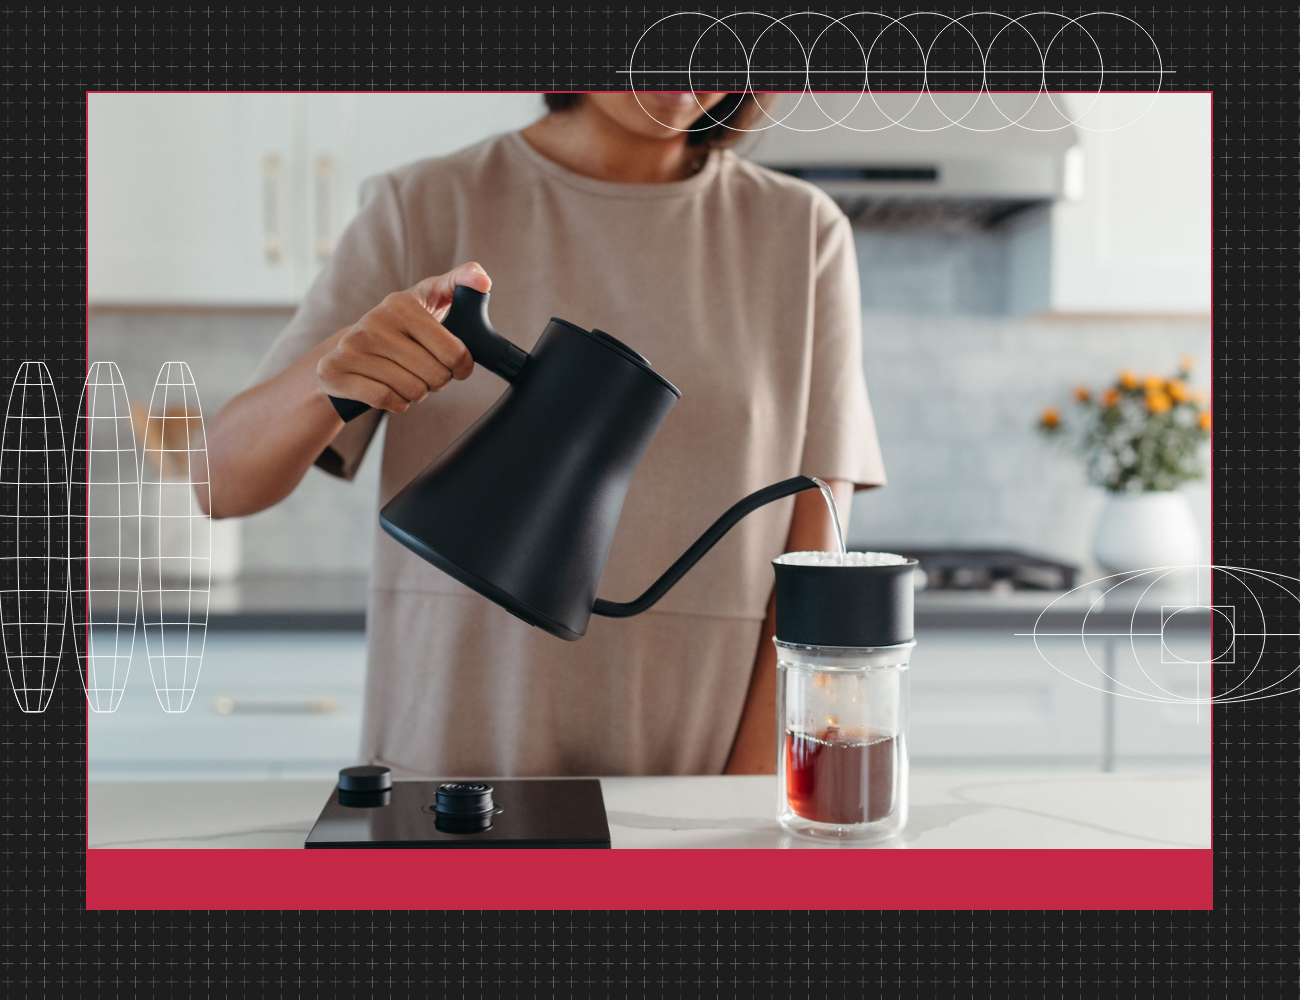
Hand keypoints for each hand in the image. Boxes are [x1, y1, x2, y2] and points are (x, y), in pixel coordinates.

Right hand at [317, 262, 490, 412]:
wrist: (348, 350)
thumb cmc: (402, 327)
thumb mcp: (430, 297)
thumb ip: (461, 282)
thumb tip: (483, 280)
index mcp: (400, 303)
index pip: (453, 351)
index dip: (462, 367)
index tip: (458, 366)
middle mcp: (373, 322)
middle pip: (435, 376)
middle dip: (438, 381)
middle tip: (427, 373)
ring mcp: (351, 347)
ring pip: (412, 391)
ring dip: (417, 393)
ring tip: (406, 378)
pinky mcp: (334, 371)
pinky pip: (387, 400)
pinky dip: (397, 403)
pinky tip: (390, 390)